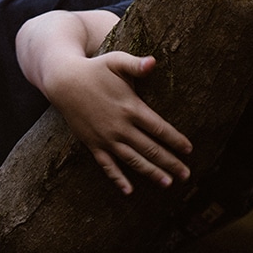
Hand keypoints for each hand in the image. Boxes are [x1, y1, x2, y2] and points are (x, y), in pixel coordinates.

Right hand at [47, 52, 192, 193]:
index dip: (175, 140)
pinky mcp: (93, 144)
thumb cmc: (95, 69)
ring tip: (167, 183)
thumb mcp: (116, 61)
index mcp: (130, 107)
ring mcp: (105, 138)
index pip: (159, 128)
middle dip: (170, 162)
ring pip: (132, 160)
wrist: (63, 81)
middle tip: (187, 175)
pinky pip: (107, 165)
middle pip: (150, 148)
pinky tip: (128, 191)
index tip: (189, 150)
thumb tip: (154, 61)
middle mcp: (120, 126)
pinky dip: (117, 178)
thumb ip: (136, 65)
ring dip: (150, 172)